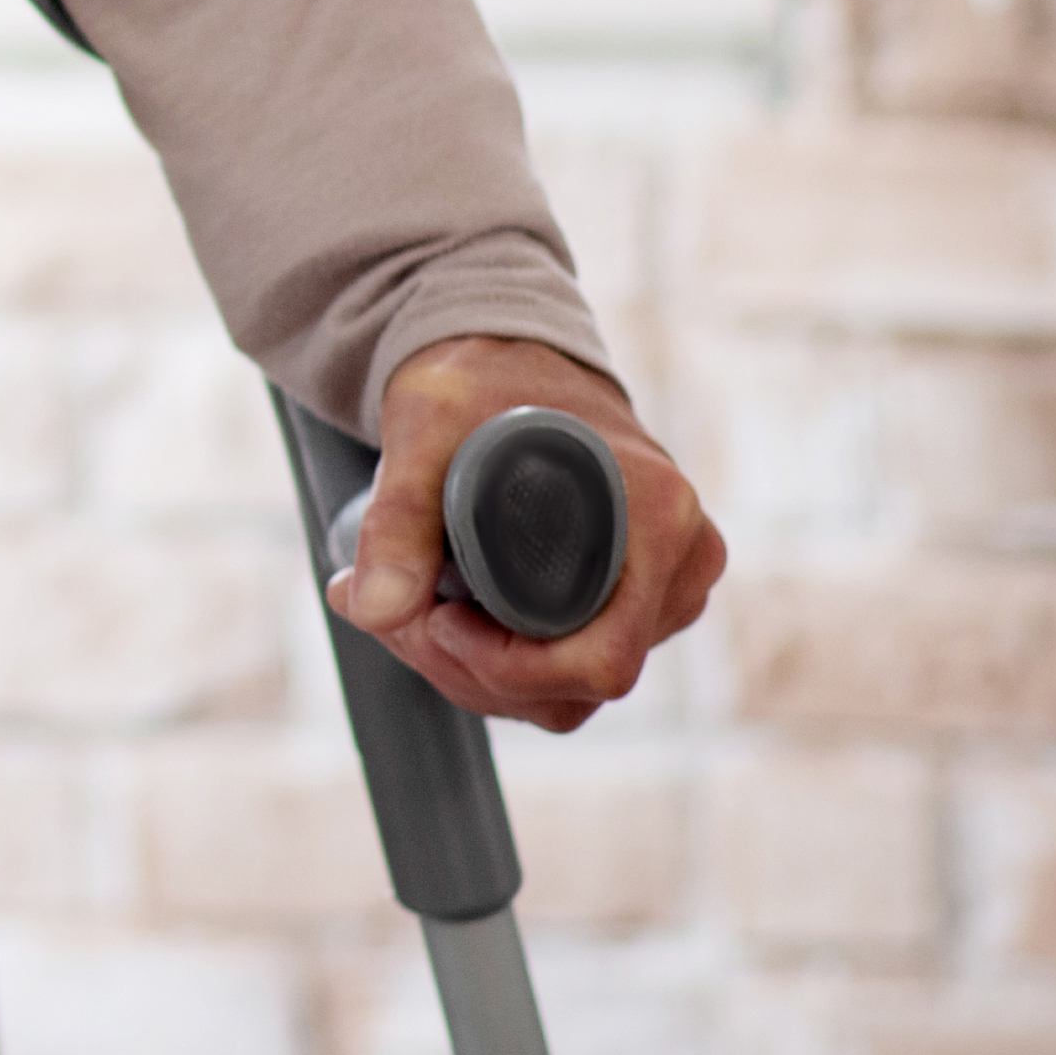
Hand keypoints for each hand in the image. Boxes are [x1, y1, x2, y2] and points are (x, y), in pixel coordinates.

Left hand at [338, 335, 723, 734]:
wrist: (508, 361)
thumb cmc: (477, 385)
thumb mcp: (426, 430)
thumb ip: (397, 519)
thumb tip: (372, 611)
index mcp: (660, 519)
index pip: (601, 660)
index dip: (506, 667)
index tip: (433, 617)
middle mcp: (683, 564)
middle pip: (576, 687)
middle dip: (467, 669)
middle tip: (387, 610)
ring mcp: (667, 592)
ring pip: (566, 693)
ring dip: (473, 672)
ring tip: (406, 606)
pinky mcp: (637, 606)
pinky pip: (567, 676)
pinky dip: (496, 665)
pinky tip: (439, 615)